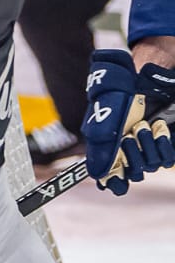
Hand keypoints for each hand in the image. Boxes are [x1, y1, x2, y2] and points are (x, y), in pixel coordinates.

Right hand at [83, 49, 174, 193]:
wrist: (146, 79)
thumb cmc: (119, 95)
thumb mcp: (103, 118)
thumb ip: (99, 146)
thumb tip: (95, 174)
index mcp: (108, 148)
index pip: (110, 177)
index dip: (113, 182)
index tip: (117, 183)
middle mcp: (128, 151)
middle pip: (132, 173)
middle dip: (132, 156)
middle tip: (129, 135)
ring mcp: (148, 148)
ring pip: (150, 166)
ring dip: (147, 145)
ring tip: (144, 125)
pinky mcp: (165, 144)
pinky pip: (167, 158)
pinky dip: (162, 144)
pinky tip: (159, 128)